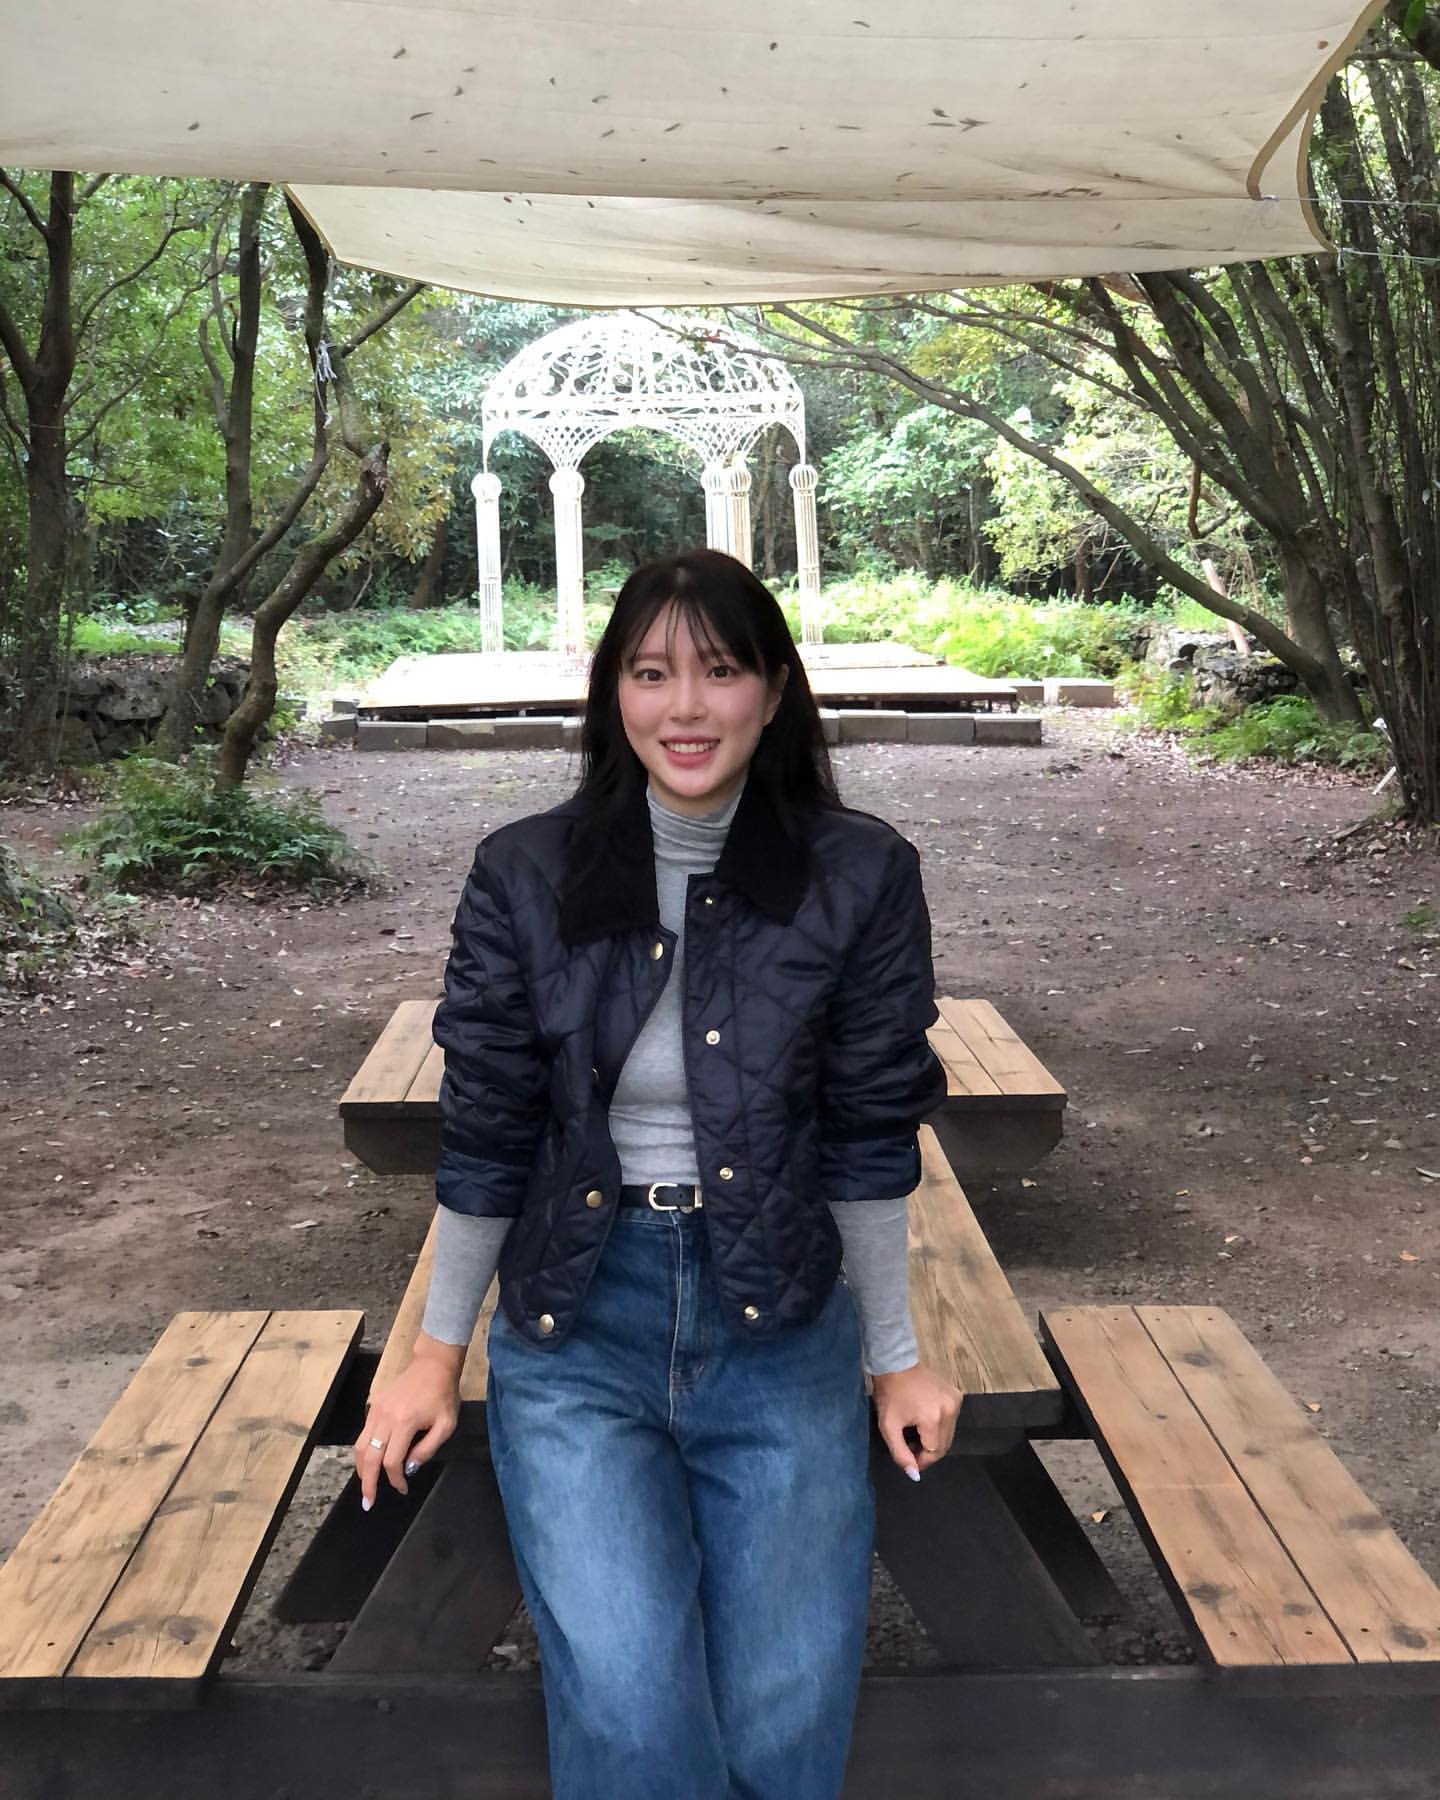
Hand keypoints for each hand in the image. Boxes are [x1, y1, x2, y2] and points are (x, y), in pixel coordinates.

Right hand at [354, 1334, 463, 1510]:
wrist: (432, 1365)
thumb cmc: (443, 1395)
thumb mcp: (446, 1425)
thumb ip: (427, 1449)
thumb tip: (409, 1468)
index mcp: (405, 1423)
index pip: (392, 1461)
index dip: (395, 1480)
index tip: (402, 1488)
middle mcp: (385, 1417)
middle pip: (369, 1457)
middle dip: (367, 1483)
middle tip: (368, 1502)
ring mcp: (376, 1410)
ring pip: (360, 1446)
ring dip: (361, 1469)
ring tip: (365, 1485)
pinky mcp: (374, 1405)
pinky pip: (362, 1434)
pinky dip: (363, 1452)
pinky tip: (368, 1462)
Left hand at [871, 1362, 961, 1480]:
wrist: (896, 1364)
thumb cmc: (889, 1394)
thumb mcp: (888, 1426)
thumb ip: (900, 1453)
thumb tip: (914, 1475)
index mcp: (933, 1419)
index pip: (934, 1452)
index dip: (921, 1459)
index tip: (909, 1458)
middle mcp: (949, 1410)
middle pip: (944, 1444)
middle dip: (928, 1450)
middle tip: (911, 1446)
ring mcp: (955, 1401)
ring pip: (949, 1433)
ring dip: (934, 1438)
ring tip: (916, 1433)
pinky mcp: (957, 1395)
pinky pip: (951, 1420)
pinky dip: (940, 1425)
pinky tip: (925, 1419)